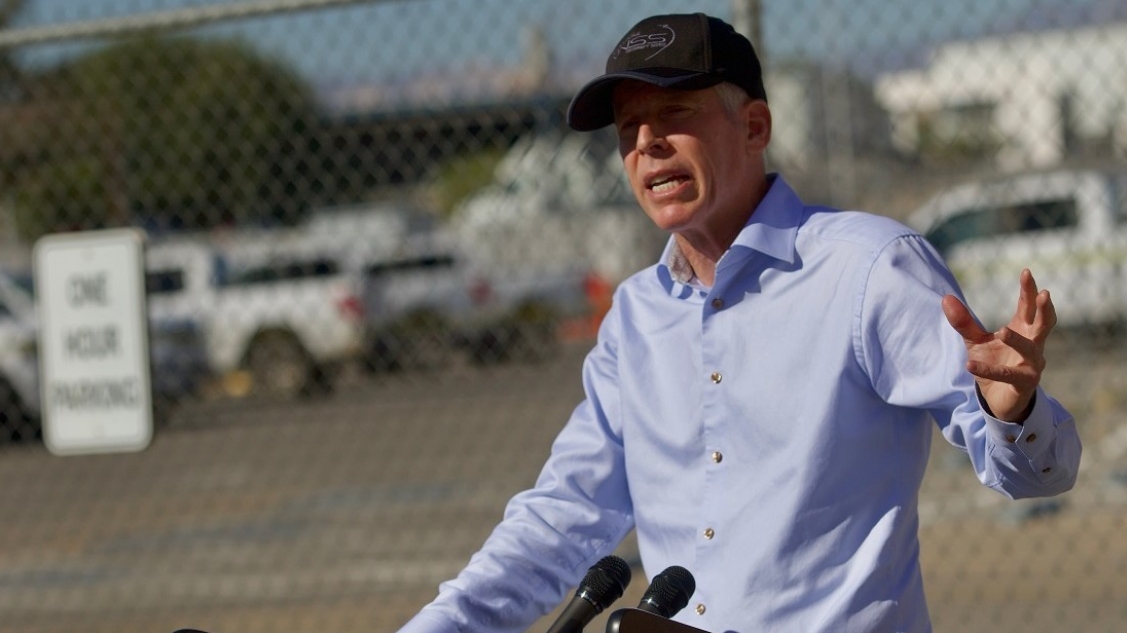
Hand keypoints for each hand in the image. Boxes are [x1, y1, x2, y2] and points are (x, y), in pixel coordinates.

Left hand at [941, 268, 1056, 421]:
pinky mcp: (1023, 384)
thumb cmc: (994, 363)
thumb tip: (946, 297)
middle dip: (1043, 309)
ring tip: (1001, 331)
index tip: (1026, 271)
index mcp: (1024, 329)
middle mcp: (1033, 345)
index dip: (1029, 290)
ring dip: (1016, 340)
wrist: (999, 400)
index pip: (1028, 306)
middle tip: (1045, 293)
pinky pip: (1006, 375)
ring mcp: (1031, 365)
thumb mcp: (976, 341)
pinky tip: (969, 364)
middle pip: (1043, 323)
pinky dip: (988, 370)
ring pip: (1030, 349)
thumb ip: (963, 322)